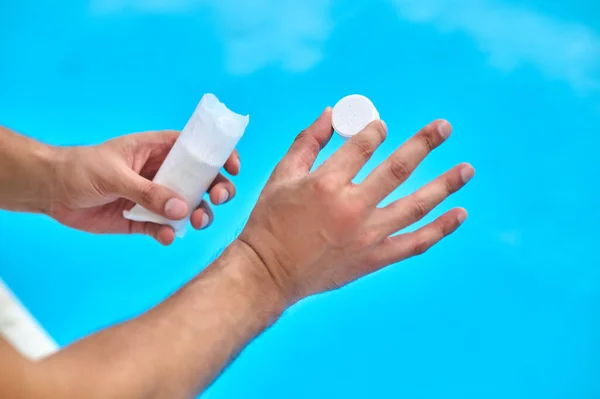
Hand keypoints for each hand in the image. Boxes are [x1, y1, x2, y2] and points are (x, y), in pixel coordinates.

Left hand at [48, 130, 240, 244]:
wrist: (51, 191)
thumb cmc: (80, 168)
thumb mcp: (115, 175)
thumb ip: (148, 191)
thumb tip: (181, 207)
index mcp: (157, 151)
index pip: (196, 149)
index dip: (218, 156)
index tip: (233, 167)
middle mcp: (161, 174)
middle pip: (201, 180)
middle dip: (216, 189)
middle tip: (219, 198)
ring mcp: (154, 198)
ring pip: (188, 207)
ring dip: (199, 214)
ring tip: (197, 221)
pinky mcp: (141, 220)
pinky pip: (164, 228)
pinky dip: (170, 233)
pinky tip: (166, 236)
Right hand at [238, 108, 473, 304]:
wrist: (269, 273)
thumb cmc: (271, 221)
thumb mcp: (281, 175)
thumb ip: (308, 141)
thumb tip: (330, 112)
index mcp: (325, 183)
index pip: (362, 145)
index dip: (376, 130)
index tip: (382, 127)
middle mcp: (351, 208)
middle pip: (397, 168)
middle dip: (424, 143)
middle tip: (445, 127)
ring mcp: (366, 236)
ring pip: (415, 206)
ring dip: (445, 185)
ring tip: (467, 169)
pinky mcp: (373, 259)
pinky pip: (414, 244)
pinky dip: (439, 230)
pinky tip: (460, 214)